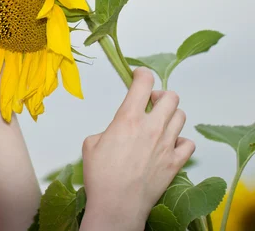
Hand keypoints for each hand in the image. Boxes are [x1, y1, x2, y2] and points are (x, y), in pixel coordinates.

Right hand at [80, 67, 194, 230]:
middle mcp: (151, 127)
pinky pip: (188, 143)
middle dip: (160, 95)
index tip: (139, 75)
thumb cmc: (100, 177)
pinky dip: (181, 140)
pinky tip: (170, 144)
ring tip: (160, 123)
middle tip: (151, 102)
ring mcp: (166, 144)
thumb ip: (108, 129)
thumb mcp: (91, 144)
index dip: (142, 74)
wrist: (117, 205)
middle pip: (170, 96)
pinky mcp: (175, 162)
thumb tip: (116, 131)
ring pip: (181, 116)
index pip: (143, 83)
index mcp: (128, 119)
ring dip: (170, 115)